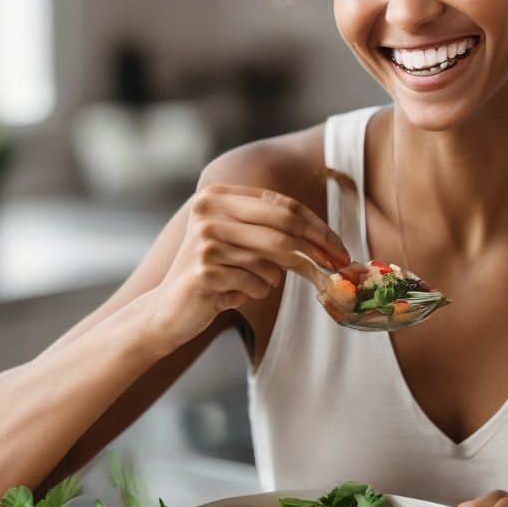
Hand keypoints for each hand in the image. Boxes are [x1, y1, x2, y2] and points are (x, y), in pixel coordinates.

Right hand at [150, 183, 350, 349]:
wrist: (167, 310)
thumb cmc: (214, 275)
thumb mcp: (240, 243)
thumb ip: (273, 233)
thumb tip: (329, 245)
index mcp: (218, 196)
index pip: (283, 204)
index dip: (317, 226)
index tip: (340, 247)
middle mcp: (208, 211)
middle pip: (284, 226)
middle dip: (318, 249)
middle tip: (339, 267)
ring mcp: (205, 239)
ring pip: (272, 259)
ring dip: (273, 279)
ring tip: (252, 283)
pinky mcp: (204, 269)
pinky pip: (256, 282)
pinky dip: (255, 292)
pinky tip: (231, 294)